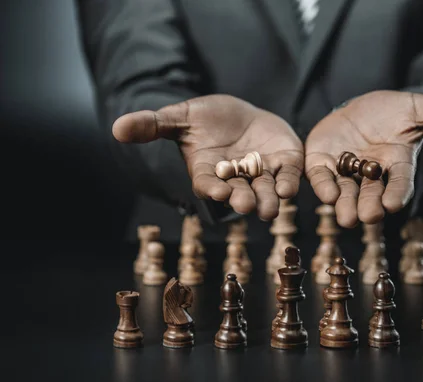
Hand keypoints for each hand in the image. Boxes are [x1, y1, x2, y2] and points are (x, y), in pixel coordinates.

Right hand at [112, 95, 302, 219]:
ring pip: (266, 191)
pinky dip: (289, 182)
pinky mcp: (284, 163)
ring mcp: (262, 173)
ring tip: (270, 209)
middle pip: (239, 194)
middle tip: (246, 206)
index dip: (213, 188)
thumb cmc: (205, 120)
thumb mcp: (179, 118)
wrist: (239, 114)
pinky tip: (290, 187)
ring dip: (268, 199)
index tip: (216, 191)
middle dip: (243, 200)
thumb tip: (117, 128)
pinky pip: (288, 175)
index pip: (209, 184)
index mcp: (209, 172)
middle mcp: (236, 179)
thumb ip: (153, 125)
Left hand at [305, 90, 422, 227]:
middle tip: (368, 215)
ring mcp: (346, 171)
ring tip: (345, 216)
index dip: (398, 193)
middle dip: (369, 206)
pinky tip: (325, 191)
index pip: (400, 182)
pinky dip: (322, 185)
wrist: (361, 108)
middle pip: (371, 195)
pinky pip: (321, 177)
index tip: (395, 204)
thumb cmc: (395, 112)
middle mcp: (372, 175)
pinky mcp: (323, 163)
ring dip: (345, 205)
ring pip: (345, 193)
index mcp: (397, 165)